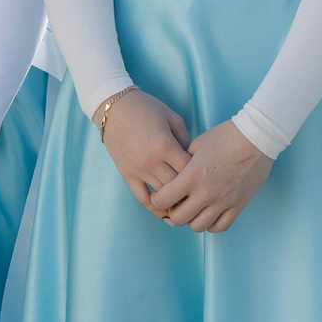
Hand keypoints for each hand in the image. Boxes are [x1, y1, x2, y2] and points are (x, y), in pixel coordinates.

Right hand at [98, 88, 192, 212]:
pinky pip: (142, 199)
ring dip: (176, 202)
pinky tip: (166, 214)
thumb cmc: (146, 108)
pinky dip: (155, 209)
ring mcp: (138, 170)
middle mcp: (152, 161)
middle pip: (178, 188)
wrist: (113, 107)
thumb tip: (196, 162)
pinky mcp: (127, 174)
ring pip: (162, 196)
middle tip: (202, 196)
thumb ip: (187, 141)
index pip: (190, 171)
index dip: (201, 176)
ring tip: (189, 206)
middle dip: (191, 193)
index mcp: (166, 146)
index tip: (209, 178)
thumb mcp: (173, 118)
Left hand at [147, 120, 272, 232]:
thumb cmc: (224, 136)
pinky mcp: (238, 205)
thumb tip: (172, 174)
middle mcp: (205, 193)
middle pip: (178, 218)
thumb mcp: (196, 145)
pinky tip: (209, 213)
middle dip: (173, 211)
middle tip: (176, 202)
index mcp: (191, 176)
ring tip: (194, 208)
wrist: (256, 137)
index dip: (158, 198)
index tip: (162, 193)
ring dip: (192, 219)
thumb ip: (181, 162)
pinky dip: (211, 224)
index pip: (162, 200)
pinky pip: (220, 227)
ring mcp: (223, 202)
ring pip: (198, 227)